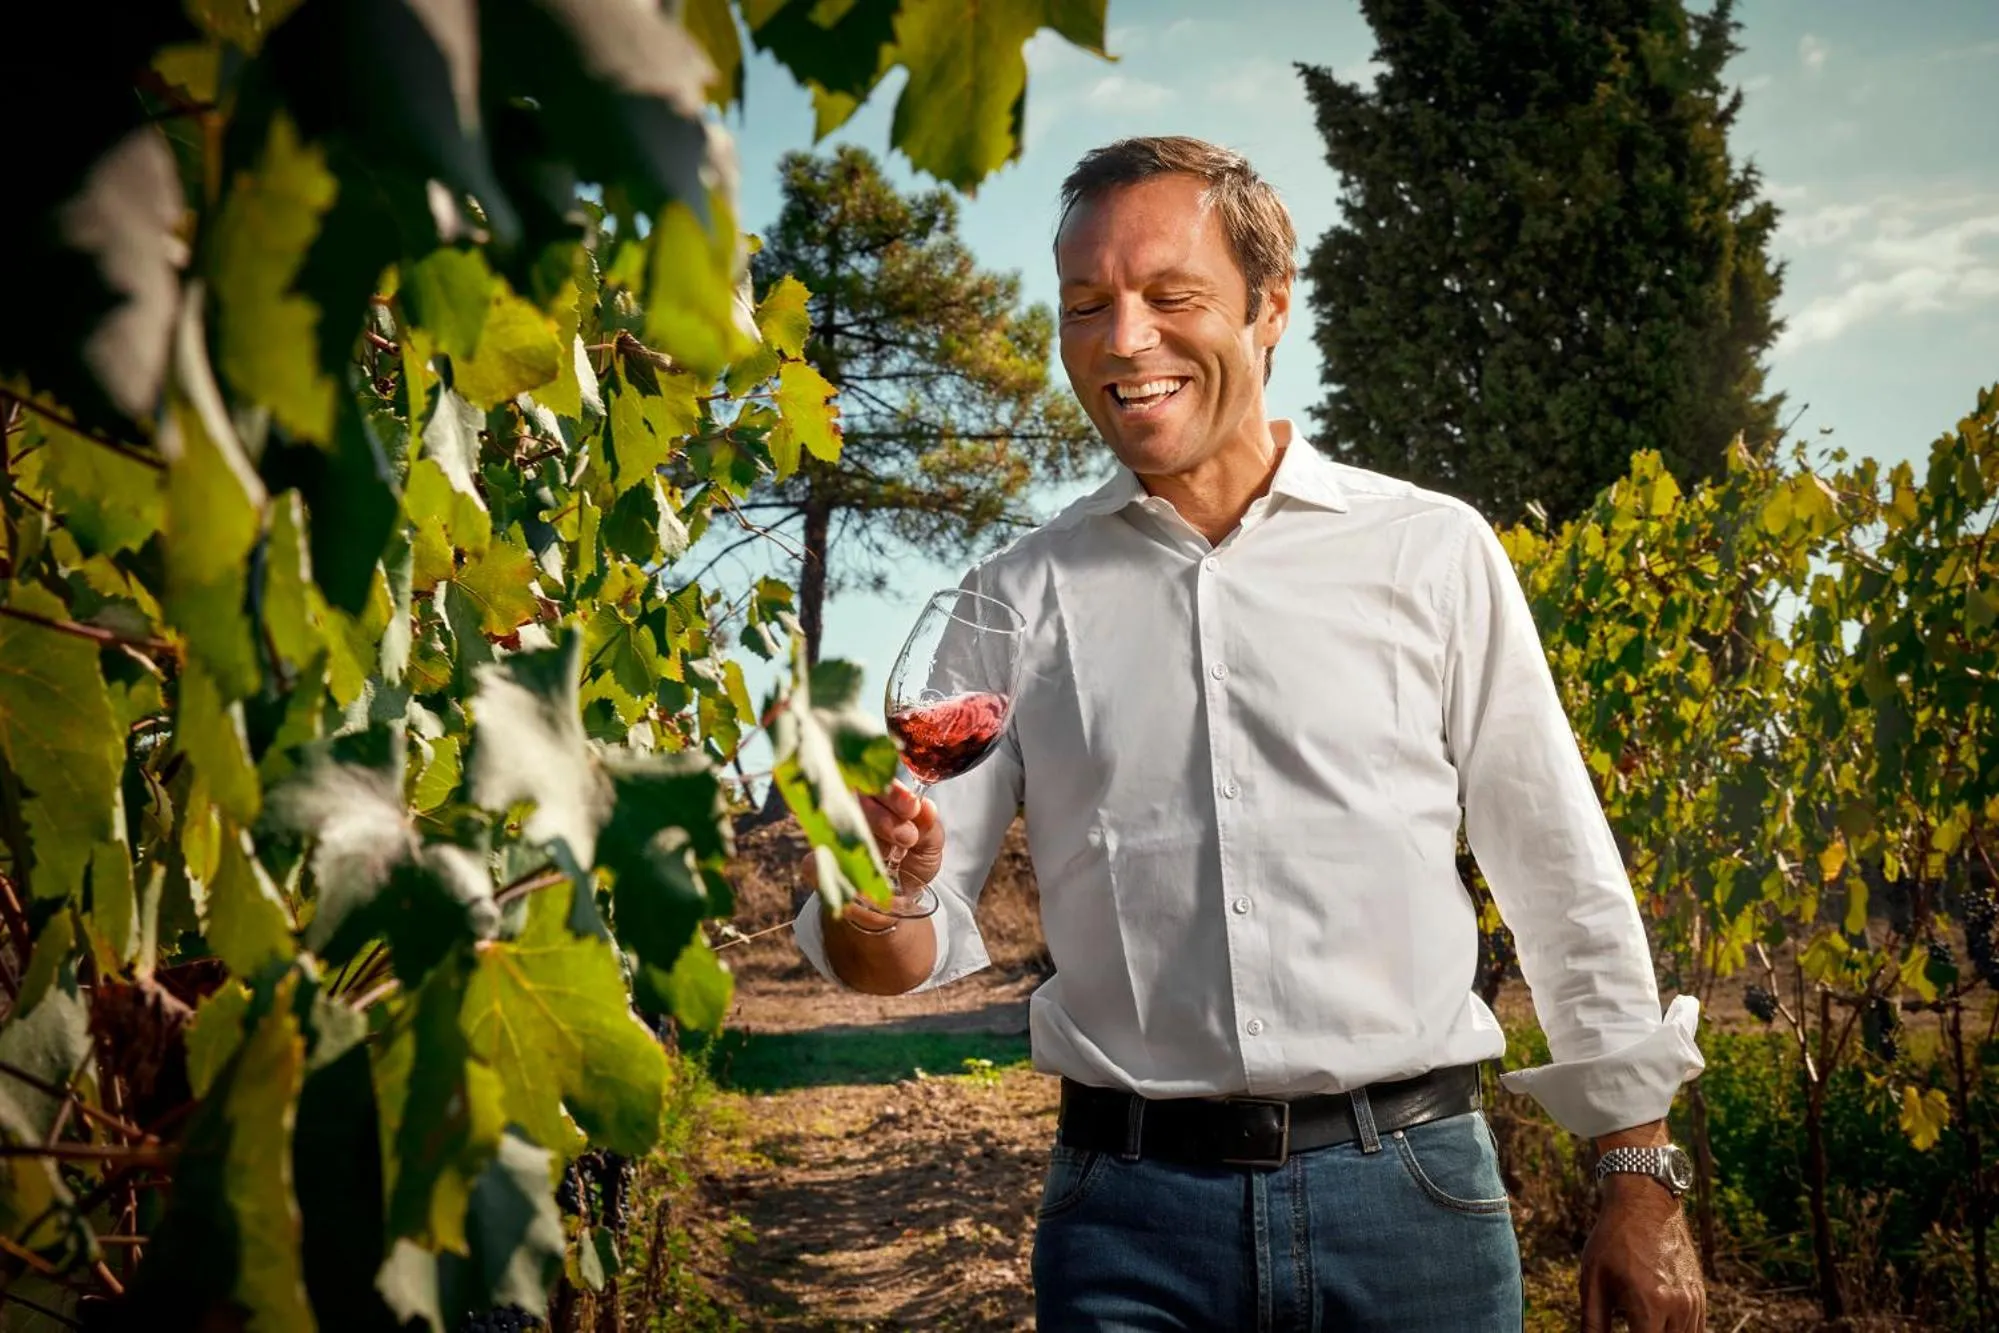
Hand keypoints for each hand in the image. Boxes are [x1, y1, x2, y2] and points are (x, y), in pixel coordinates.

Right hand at [797, 781, 944, 895]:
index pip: (877, 784)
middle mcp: (849, 811)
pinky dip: (836, 864)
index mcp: (877, 800)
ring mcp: (828, 835)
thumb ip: (929, 827)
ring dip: (865, 841)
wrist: (892, 904)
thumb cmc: (910, 865)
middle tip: (907, 838)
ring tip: (894, 853)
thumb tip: (926, 807)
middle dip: (884, 818)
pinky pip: (814, 860)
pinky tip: (856, 876)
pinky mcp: (814, 864)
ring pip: (835, 826)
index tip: (911, 807)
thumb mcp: (928, 847)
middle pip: (854, 801)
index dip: (894, 793)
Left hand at [1579, 1175, 1704, 1331]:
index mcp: (1650, 1304)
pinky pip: (1696, 1330)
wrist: (1646, 1202)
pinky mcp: (1700, 1295)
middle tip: (1629, 1324)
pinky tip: (1657, 1324)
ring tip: (1639, 1322)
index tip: (1621, 1332)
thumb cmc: (1613, 1240)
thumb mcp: (1592, 1281)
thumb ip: (1593, 1324)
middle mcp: (1678, 1307)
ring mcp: (1694, 1302)